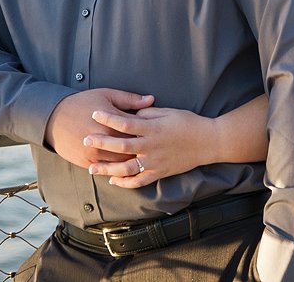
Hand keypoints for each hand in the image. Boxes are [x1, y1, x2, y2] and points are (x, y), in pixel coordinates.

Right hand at [44, 88, 154, 169]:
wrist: (54, 118)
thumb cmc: (82, 103)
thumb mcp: (106, 95)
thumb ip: (130, 99)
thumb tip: (151, 99)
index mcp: (112, 122)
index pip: (136, 131)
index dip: (148, 133)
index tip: (155, 132)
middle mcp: (104, 140)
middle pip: (131, 150)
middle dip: (142, 150)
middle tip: (152, 149)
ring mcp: (94, 154)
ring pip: (120, 163)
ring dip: (131, 162)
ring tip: (141, 158)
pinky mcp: (86, 162)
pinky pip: (106, 170)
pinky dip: (115, 169)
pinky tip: (124, 167)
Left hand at [85, 107, 217, 187]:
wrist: (208, 142)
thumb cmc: (188, 123)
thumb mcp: (168, 112)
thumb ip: (147, 114)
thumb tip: (130, 116)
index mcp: (153, 128)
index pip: (125, 122)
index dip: (108, 117)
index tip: (94, 113)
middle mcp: (151, 146)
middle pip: (121, 145)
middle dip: (101, 142)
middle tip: (85, 139)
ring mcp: (155, 161)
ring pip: (126, 167)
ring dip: (108, 168)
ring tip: (92, 168)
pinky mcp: (160, 172)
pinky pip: (139, 181)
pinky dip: (125, 182)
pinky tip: (114, 180)